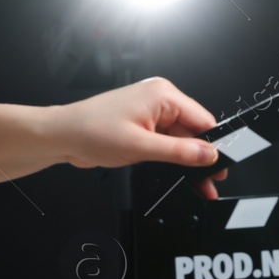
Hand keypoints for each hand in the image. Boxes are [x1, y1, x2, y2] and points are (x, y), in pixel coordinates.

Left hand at [47, 78, 229, 198]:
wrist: (58, 136)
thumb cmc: (88, 131)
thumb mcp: (139, 145)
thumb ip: (179, 152)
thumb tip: (209, 154)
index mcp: (163, 95)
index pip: (202, 120)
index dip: (214, 145)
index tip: (219, 167)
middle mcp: (159, 100)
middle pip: (193, 131)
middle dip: (200, 158)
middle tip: (209, 181)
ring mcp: (150, 113)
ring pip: (180, 139)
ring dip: (186, 160)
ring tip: (197, 183)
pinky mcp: (143, 125)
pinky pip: (166, 141)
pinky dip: (172, 157)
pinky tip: (178, 173)